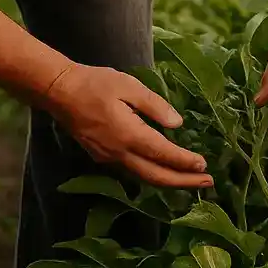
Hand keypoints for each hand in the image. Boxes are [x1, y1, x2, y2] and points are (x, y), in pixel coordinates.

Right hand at [43, 64, 212, 188]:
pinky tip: (162, 170)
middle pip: (156, 177)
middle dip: (184, 182)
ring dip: (169, 182)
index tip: (204, 166)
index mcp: (129, 135)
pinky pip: (132, 171)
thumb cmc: (95, 84)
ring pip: (144, 178)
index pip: (164, 155)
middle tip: (208, 183)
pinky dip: (152, 175)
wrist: (59, 92)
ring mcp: (109, 158)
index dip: (186, 163)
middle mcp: (120, 153)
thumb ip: (155, 106)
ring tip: (190, 181)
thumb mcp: (129, 86)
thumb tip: (177, 124)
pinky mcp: (102, 157)